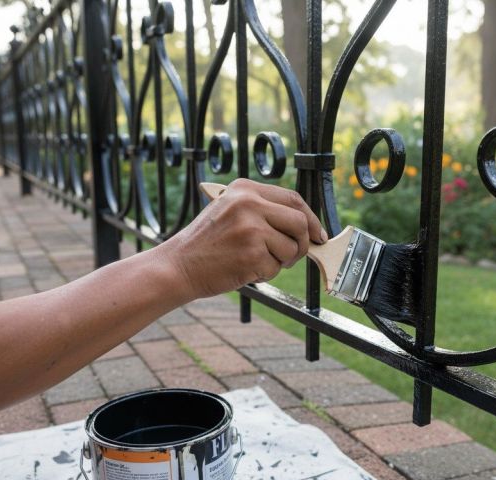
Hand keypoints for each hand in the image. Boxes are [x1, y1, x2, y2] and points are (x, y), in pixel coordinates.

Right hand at [158, 179, 327, 299]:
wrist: (178, 265)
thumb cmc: (207, 243)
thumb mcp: (231, 211)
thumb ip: (264, 211)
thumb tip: (306, 225)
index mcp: (245, 189)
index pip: (293, 198)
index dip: (310, 218)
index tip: (317, 234)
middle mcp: (249, 204)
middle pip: (300, 222)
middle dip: (302, 243)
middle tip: (291, 255)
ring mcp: (251, 228)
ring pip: (291, 248)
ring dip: (279, 262)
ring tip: (253, 260)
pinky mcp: (252, 254)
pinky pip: (276, 268)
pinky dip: (264, 274)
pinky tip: (243, 269)